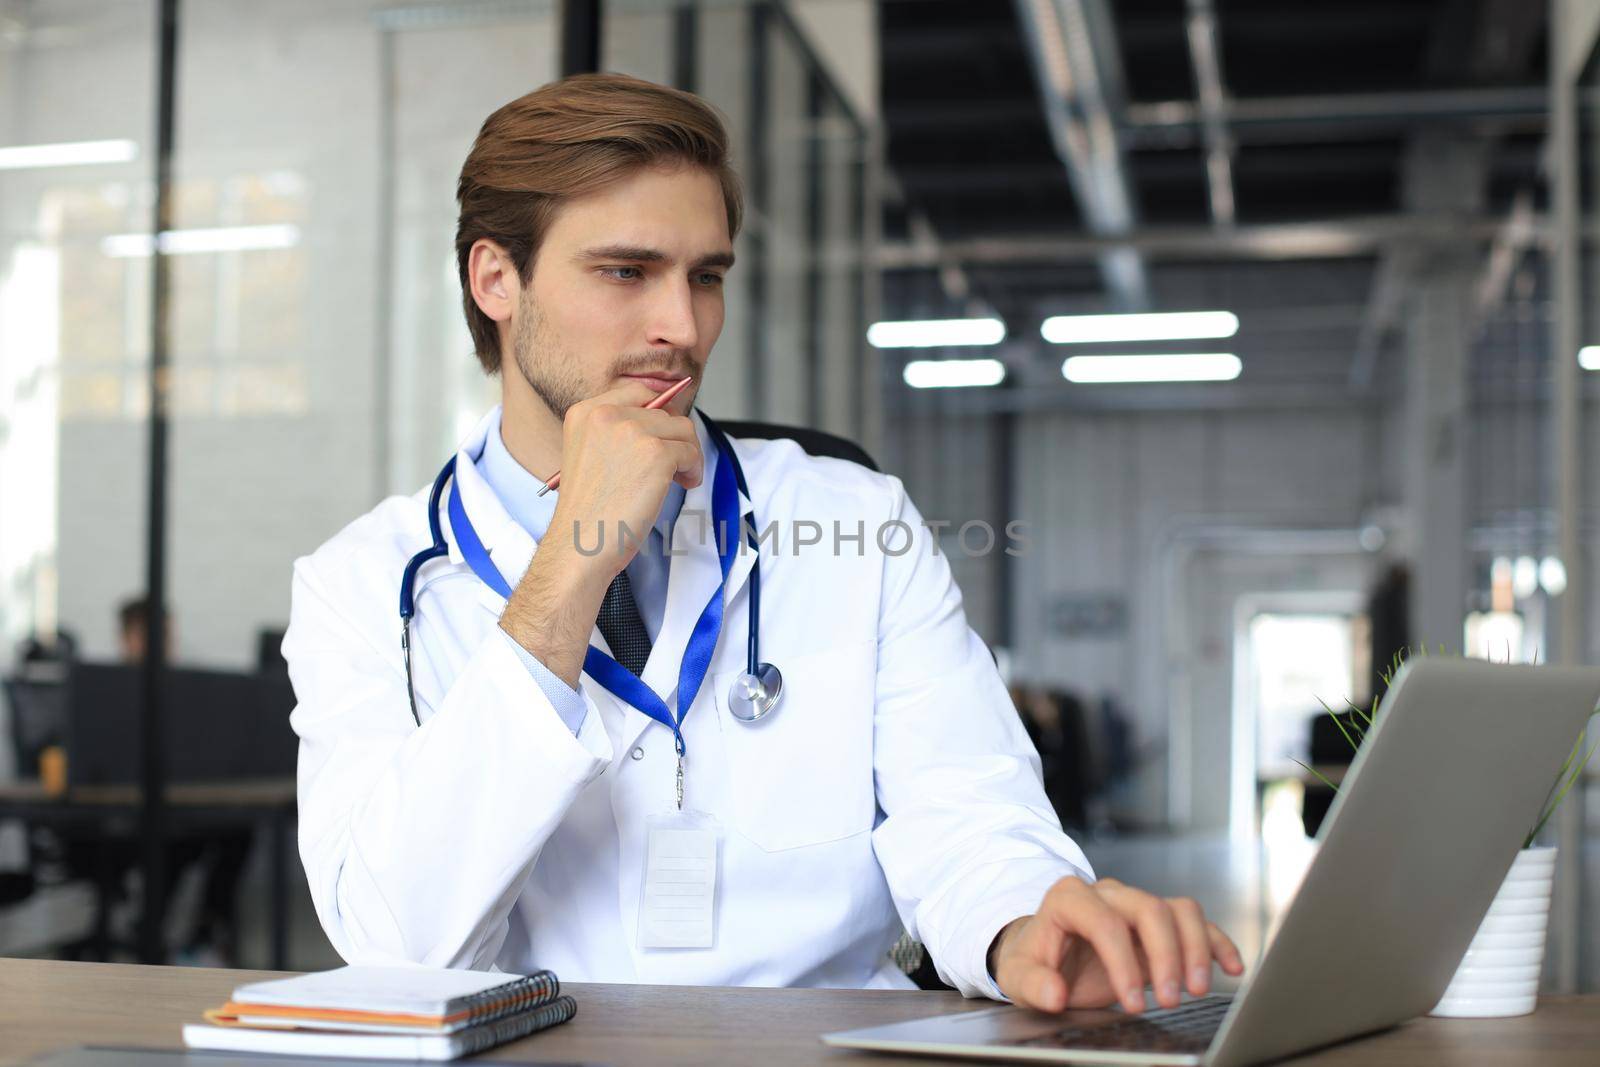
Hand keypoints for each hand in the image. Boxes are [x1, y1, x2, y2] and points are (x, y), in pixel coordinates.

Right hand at [499, 380, 701, 686]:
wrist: (581, 545)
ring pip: (683, 429)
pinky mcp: (656, 452)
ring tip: (680, 478)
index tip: (668, 433)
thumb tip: (666, 418)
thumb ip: (619, 431)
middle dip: (676, 439)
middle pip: (665, 411)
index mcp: (585, 412)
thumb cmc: (588, 512)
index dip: (659, 411)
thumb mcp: (591, 455)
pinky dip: (694, 469)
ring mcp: (632, 431)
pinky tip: (683, 484)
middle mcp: (606, 414)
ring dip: (689, 453)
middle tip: (675, 467)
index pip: (637, 390)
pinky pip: (691, 451)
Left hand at [988, 876, 1243, 1013]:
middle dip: (1166, 956)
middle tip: (1171, 1000)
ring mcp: (1135, 904)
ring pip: (1178, 909)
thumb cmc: (1033, 962)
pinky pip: (1195, 920)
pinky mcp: (1158, 922)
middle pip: (1149, 909)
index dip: (1123, 962)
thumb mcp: (1018, 976)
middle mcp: (1107, 894)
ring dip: (1196, 948)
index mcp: (1069, 898)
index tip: (1133, 1003)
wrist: (1043, 953)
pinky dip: (1216, 941)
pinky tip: (1230, 967)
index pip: (1104, 922)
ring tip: (1196, 989)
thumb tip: (1054, 993)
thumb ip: (1033, 984)